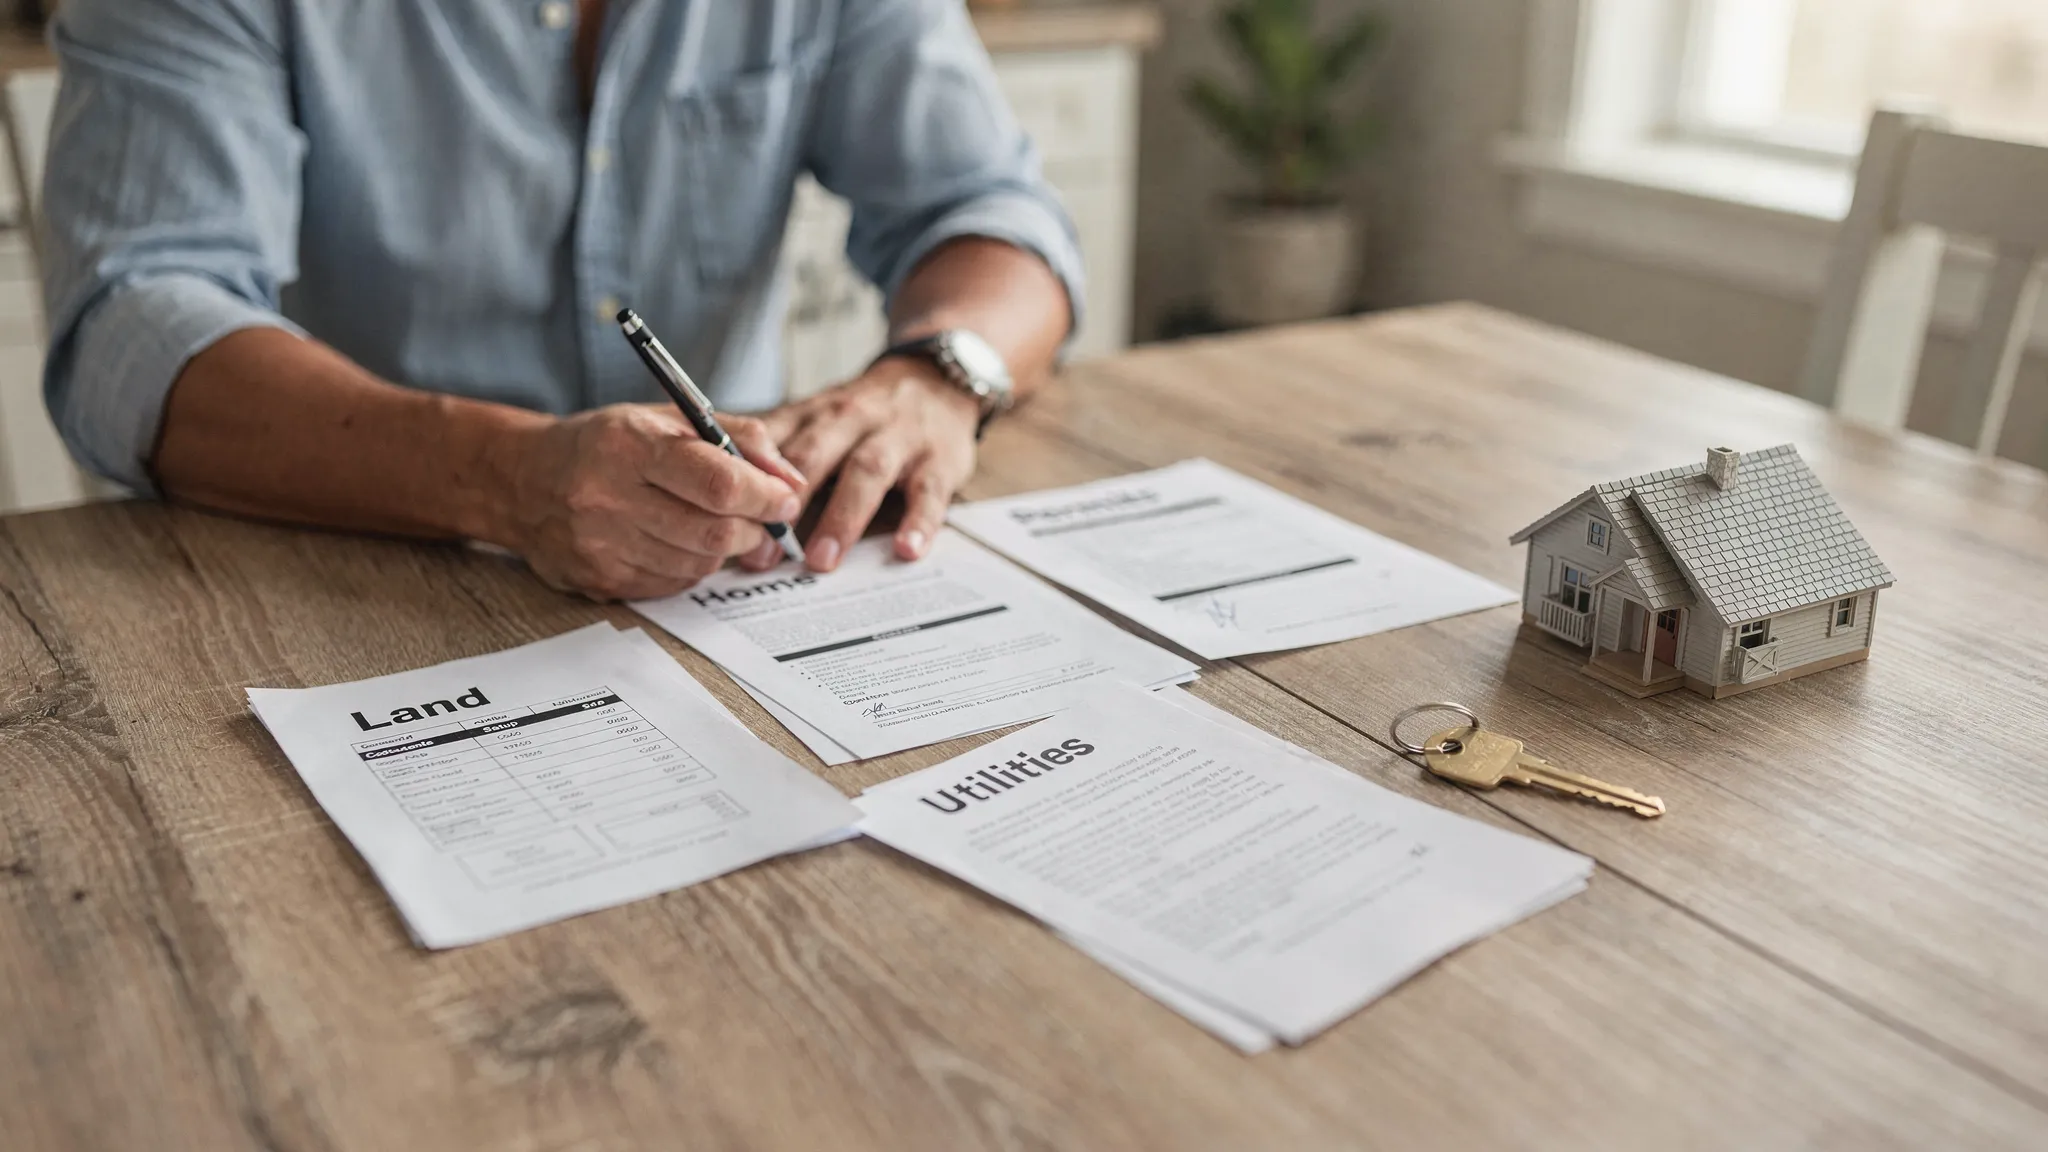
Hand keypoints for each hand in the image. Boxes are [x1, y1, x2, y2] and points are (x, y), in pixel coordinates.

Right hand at [490, 404, 805, 599]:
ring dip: (724, 551)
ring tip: (717, 525)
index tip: (785, 498)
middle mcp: (608, 497)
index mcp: (630, 445)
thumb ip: (738, 438)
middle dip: (753, 529)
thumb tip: (790, 481)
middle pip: (714, 534)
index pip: (719, 484)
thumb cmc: (605, 444)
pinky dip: (690, 567)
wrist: (522, 480)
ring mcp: (600, 546)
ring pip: (697, 566)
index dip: (765, 496)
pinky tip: (678, 542)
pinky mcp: (599, 581)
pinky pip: (671, 585)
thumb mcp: (667, 417)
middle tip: (761, 518)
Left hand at [745, 357, 978, 571]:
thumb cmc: (866, 413)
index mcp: (816, 413)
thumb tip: (719, 495)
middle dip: (788, 504)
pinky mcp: (940, 460)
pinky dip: (919, 522)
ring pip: (867, 472)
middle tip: (766, 553)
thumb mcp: (819, 417)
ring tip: (822, 560)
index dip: (748, 481)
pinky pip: (929, 492)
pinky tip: (906, 550)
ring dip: (843, 517)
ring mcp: (899, 438)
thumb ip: (777, 449)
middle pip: (816, 455)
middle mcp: (853, 419)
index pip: (775, 442)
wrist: (938, 378)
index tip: (724, 522)